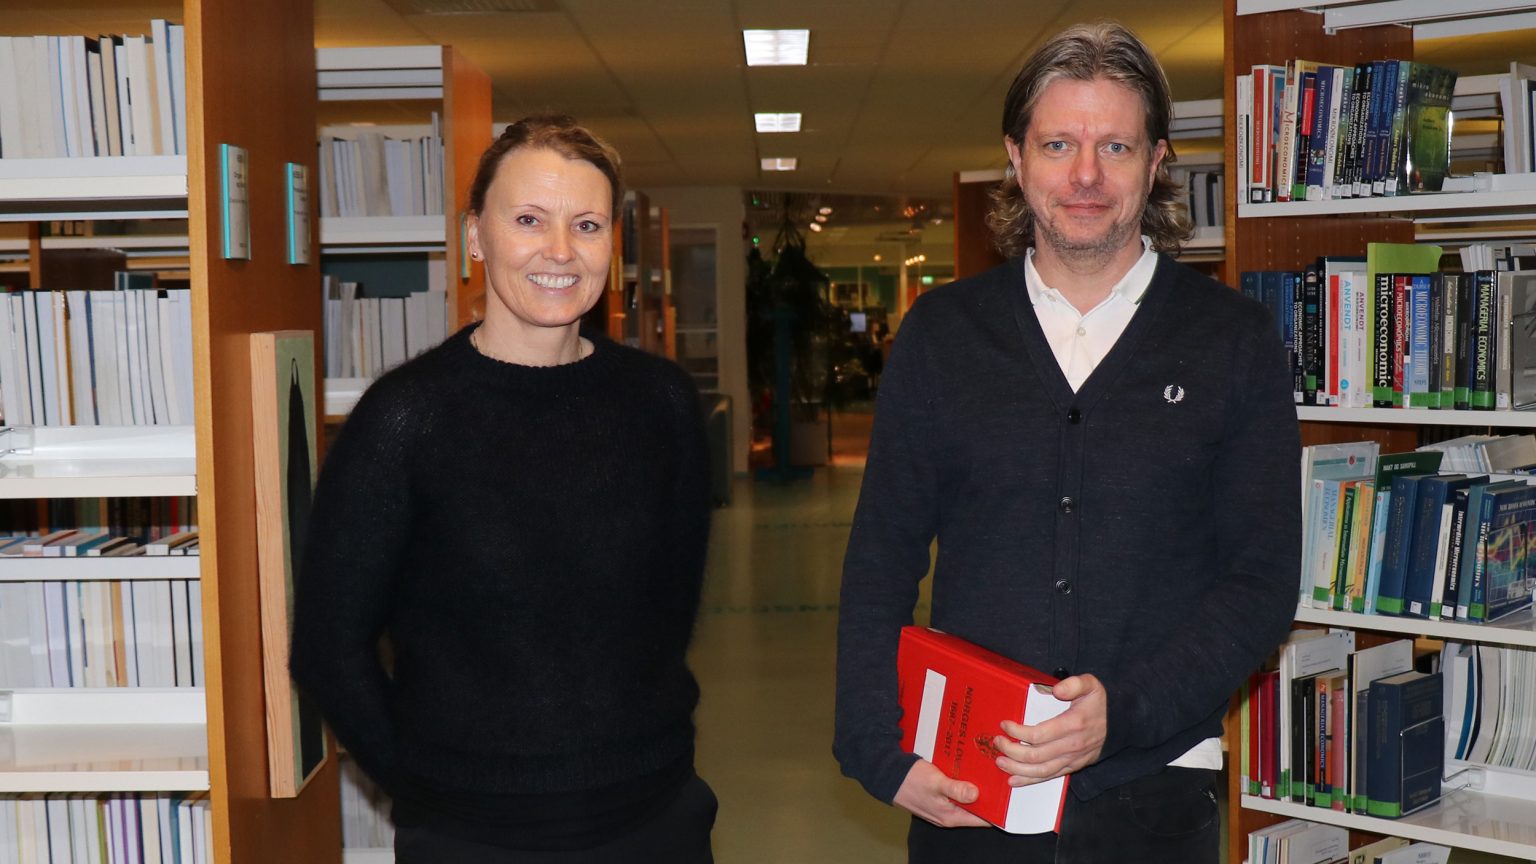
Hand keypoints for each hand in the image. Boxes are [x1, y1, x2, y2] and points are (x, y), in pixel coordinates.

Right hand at [893, 759, 989, 827]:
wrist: (887, 776)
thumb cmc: (910, 780)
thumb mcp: (935, 782)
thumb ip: (956, 789)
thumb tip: (976, 794)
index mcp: (950, 816)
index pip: (982, 818)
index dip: (994, 807)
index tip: (1004, 792)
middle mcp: (948, 815)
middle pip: (975, 808)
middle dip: (986, 794)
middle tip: (996, 777)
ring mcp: (942, 807)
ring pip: (965, 800)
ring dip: (974, 788)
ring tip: (984, 772)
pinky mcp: (937, 798)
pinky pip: (955, 794)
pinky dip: (962, 784)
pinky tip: (966, 772)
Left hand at [991, 673, 1107, 785]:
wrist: (1120, 724)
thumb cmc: (1100, 703)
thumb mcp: (1091, 685)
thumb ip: (1074, 684)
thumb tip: (1057, 689)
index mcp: (1073, 724)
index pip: (1039, 734)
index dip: (1018, 731)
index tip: (1004, 724)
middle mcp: (1072, 746)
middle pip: (1036, 756)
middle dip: (1011, 750)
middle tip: (997, 742)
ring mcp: (1072, 759)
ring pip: (1041, 771)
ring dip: (1017, 769)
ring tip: (1000, 762)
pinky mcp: (1072, 767)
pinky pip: (1049, 777)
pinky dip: (1030, 780)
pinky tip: (1014, 780)